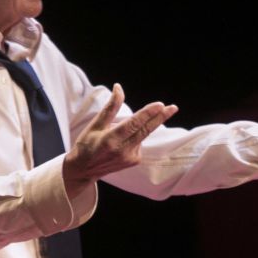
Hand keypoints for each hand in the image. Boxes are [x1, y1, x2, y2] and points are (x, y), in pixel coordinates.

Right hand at [63, 84, 177, 191]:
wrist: (84, 169)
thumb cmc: (87, 143)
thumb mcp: (95, 124)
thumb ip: (110, 107)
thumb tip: (119, 88)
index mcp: (110, 139)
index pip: (133, 124)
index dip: (147, 114)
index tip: (160, 105)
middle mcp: (122, 150)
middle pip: (145, 130)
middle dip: (160, 118)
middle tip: (173, 107)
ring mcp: (130, 158)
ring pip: (142, 135)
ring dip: (141, 126)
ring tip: (119, 131)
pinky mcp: (134, 161)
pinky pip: (139, 142)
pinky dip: (135, 136)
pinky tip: (122, 141)